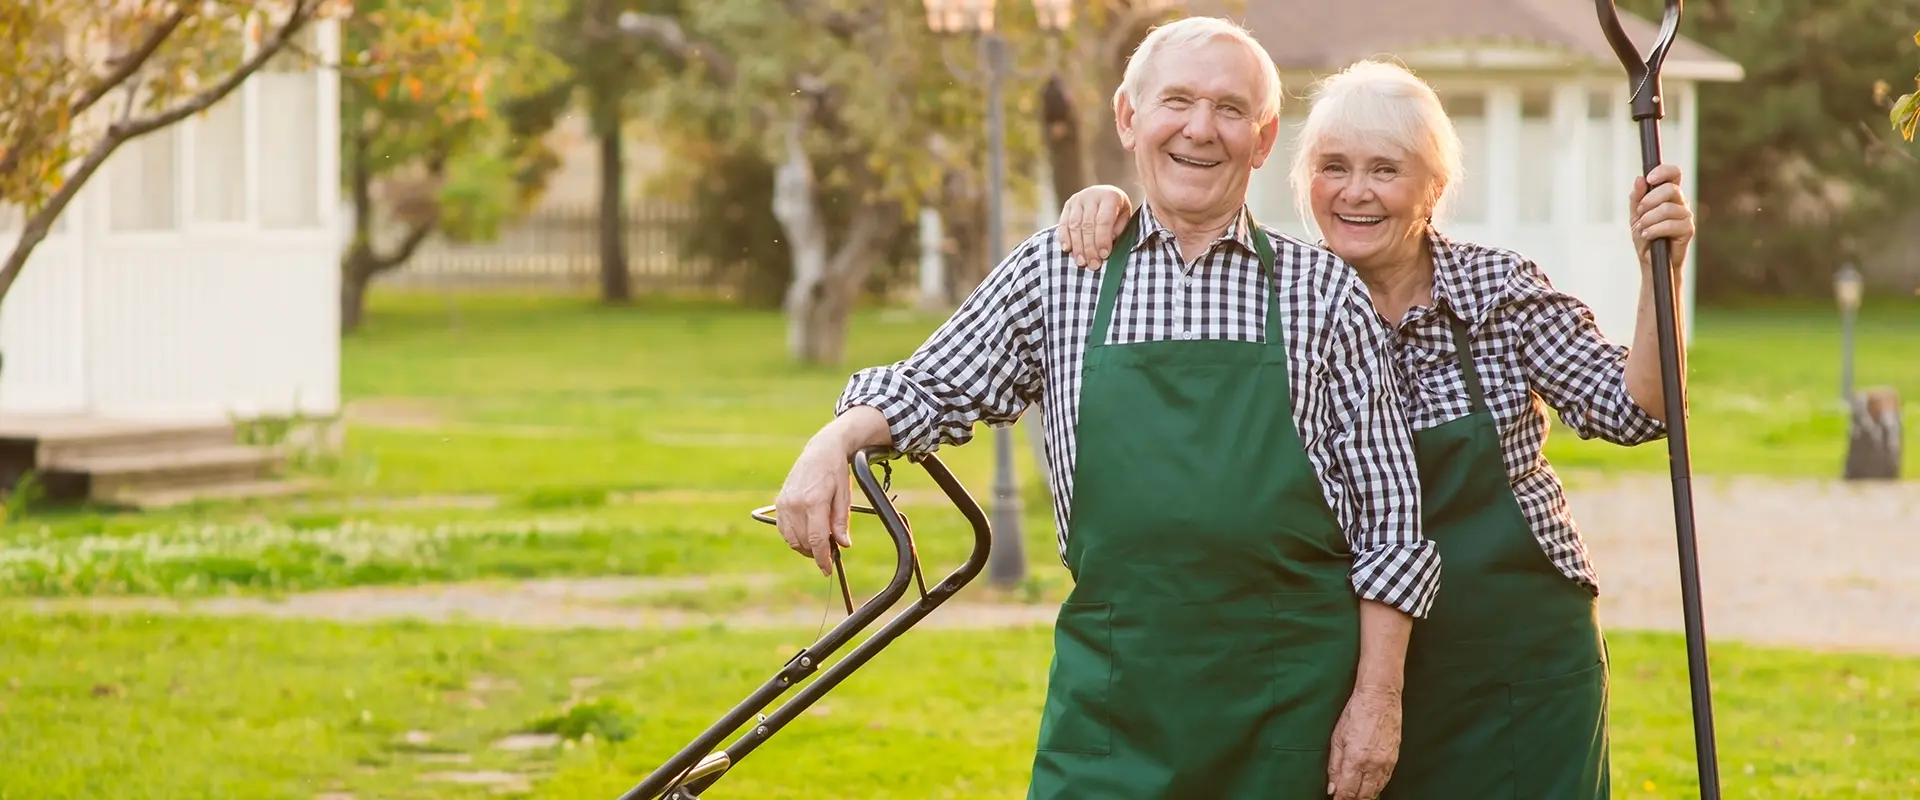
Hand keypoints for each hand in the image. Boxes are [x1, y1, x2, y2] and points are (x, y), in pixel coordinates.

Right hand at [772, 437, 853, 576]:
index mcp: (814, 501)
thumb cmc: (836, 473)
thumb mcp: (844, 496)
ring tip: (820, 542)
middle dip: (816, 553)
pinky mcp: (779, 503)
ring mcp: (784, 504)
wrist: (821, 451)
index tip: (827, 569)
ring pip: (792, 539)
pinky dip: (795, 537)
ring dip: (805, 547)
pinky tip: (807, 533)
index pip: (817, 540)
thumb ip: (841, 522)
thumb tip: (843, 545)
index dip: (822, 558)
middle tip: (830, 551)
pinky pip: (784, 530)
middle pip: (804, 542)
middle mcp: (795, 504)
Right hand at [1057, 184, 1133, 267]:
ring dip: (1077, 246)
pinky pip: (1063, 223)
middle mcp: (1091, 195)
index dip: (1102, 239)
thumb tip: (1106, 244)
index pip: (1104, 220)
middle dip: (1090, 247)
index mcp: (1110, 196)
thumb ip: (1118, 230)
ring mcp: (1077, 199)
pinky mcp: (1067, 205)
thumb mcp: (1124, 217)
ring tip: (1081, 262)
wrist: (1105, 193)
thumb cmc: (1118, 210)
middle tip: (1093, 264)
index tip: (1104, 255)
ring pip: (1074, 225)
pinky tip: (1067, 249)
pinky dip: (1064, 237)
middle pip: (1087, 225)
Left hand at [1326, 684, 1401, 799]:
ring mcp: (1386, 763)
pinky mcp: (1394, 758)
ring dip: (1365, 796)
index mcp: (1355, 760)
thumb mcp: (1337, 738)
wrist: (1380, 698)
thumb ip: (1334, 766)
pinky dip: (1377, 787)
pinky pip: (1386, 780)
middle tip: (1344, 799)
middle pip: (1363, 795)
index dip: (1340, 799)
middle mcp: (1372, 765)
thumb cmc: (1356, 713)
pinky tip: (1370, 787)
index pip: (1347, 791)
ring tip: (1356, 796)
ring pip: (1376, 790)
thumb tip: (1332, 788)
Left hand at [1629, 163, 1692, 274]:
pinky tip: (1648, 235)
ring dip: (1649, 219)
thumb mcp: (1636, 215)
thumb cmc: (1645, 236)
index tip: (1649, 179)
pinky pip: (1671, 224)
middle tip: (1640, 212)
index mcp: (1669, 195)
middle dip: (1649, 200)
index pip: (1674, 173)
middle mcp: (1680, 202)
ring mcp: (1686, 216)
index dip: (1663, 172)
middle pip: (1670, 189)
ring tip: (1643, 228)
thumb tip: (1640, 179)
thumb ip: (1637, 198)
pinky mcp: (1688, 230)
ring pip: (1667, 208)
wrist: (1651, 261)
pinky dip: (1654, 229)